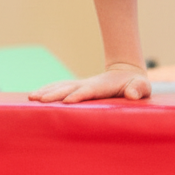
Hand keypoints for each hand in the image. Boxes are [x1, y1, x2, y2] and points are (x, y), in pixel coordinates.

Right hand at [28, 63, 150, 103]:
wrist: (127, 74)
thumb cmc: (135, 84)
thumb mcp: (142, 86)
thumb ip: (138, 89)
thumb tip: (132, 95)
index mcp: (103, 86)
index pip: (90, 90)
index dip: (80, 95)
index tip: (67, 100)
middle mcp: (89, 84)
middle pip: (71, 88)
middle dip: (56, 93)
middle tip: (40, 100)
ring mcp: (82, 85)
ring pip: (62, 87)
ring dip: (48, 91)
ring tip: (32, 97)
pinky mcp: (77, 88)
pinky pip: (60, 88)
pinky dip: (47, 90)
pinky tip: (34, 95)